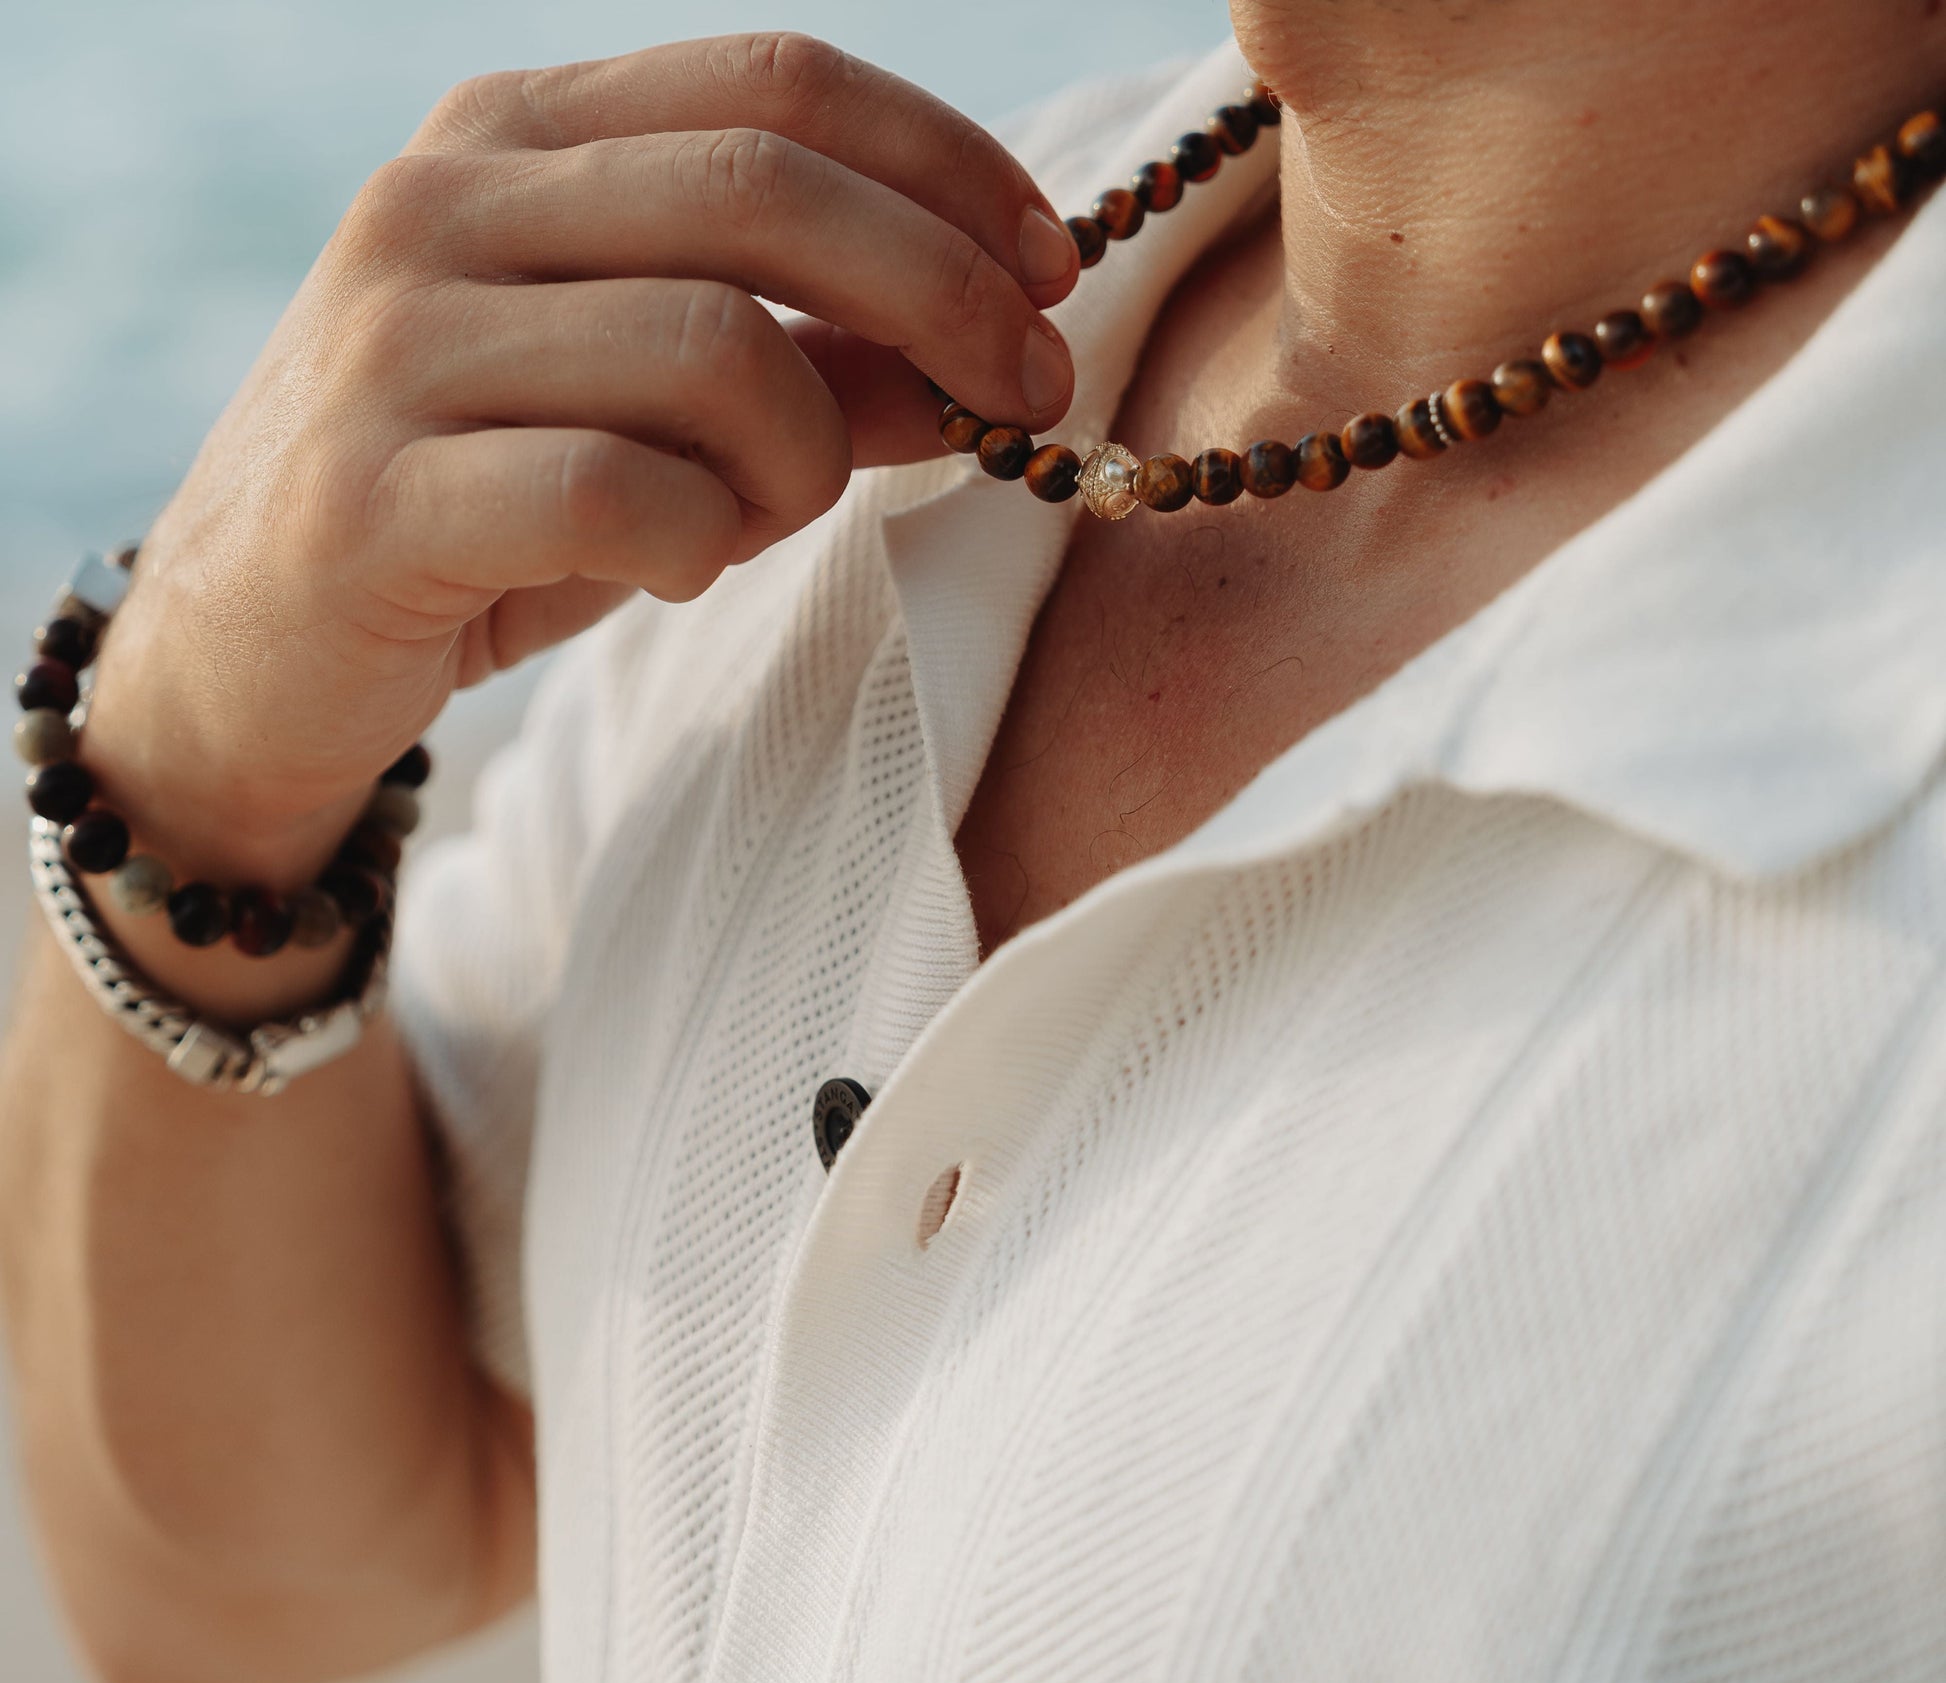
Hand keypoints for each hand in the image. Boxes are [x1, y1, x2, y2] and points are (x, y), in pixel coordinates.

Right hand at [85, 32, 1079, 882]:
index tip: (1051, 271)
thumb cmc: (482, 511)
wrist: (253, 647)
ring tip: (767, 516)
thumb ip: (807, 367)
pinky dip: (701, 542)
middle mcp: (446, 199)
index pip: (777, 83)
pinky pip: (620, 492)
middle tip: (1026, 400)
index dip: (946, 165)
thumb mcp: (656, 418)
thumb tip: (987, 360)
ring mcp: (396, 339)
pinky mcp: (373, 491)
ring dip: (803, 455)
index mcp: (516, 135)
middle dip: (943, 296)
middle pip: (765, 190)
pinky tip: (681, 567)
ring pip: (709, 348)